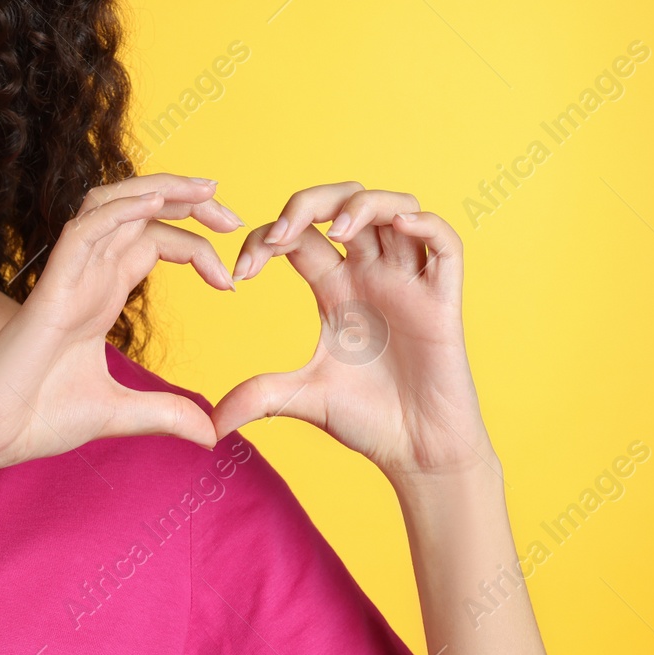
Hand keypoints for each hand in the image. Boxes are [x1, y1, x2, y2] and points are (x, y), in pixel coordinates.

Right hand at [0, 173, 240, 474]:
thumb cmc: (36, 418)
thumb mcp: (120, 413)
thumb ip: (166, 415)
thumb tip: (211, 434)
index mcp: (101, 296)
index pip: (153, 244)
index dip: (196, 246)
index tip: (233, 280)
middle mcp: (87, 277)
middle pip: (139, 213)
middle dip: (189, 204)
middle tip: (234, 218)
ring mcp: (68, 277)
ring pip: (112, 206)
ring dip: (159, 190)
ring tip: (205, 192)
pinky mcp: (50, 288)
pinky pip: (82, 231)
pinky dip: (118, 211)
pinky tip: (154, 204)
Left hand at [212, 182, 496, 478]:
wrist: (416, 452)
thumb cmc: (367, 421)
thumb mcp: (300, 399)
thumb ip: (256, 397)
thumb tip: (208, 423)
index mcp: (335, 289)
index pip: (301, 235)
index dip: (268, 236)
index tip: (241, 272)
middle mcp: (371, 275)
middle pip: (344, 203)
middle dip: (310, 203)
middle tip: (282, 233)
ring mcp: (409, 283)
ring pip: (394, 207)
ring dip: (363, 204)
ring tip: (337, 229)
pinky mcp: (442, 300)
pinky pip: (445, 242)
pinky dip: (423, 223)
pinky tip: (397, 228)